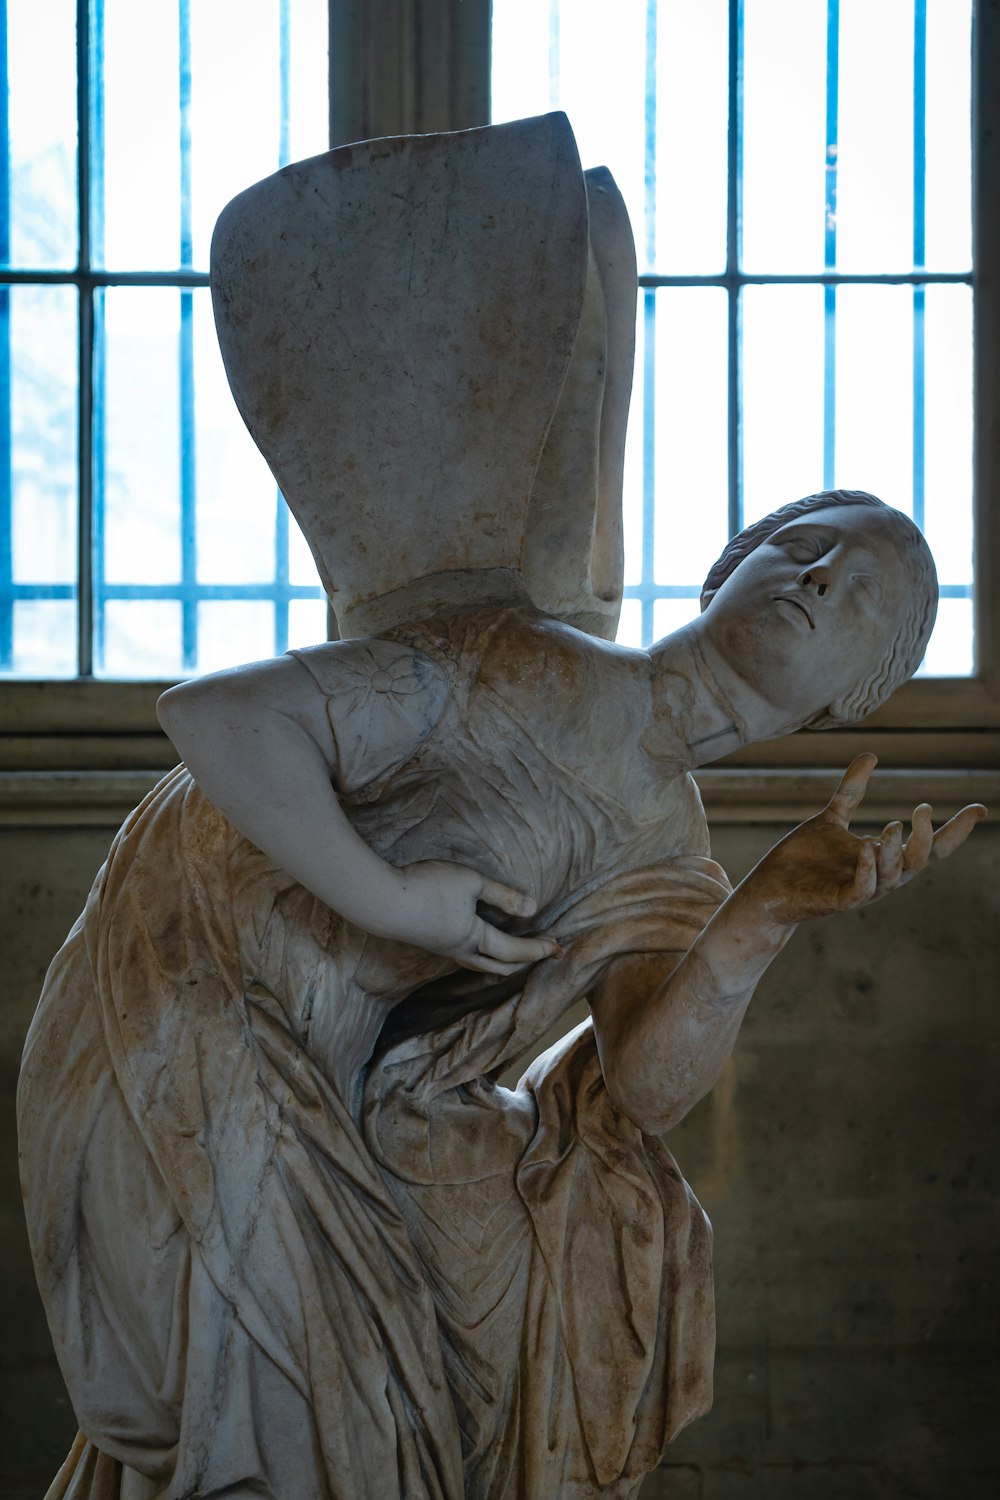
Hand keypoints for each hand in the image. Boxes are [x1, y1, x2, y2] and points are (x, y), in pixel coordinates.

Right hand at [388, 860, 560, 974]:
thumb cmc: (427, 888)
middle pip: (497, 966)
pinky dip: (480, 957)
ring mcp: (441, 948)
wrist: (380, 902)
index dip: (537, 949)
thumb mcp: (470, 882)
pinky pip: (462, 956)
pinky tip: (475, 945)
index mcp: (473, 938)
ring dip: (500, 964)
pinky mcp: (427, 940)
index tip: (558, 948)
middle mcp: (459, 950)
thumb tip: (533, 909)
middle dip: (523, 963)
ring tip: (514, 959)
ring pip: (478, 964)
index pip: (513, 950)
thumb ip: (502, 895)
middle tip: (543, 954)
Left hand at [749, 753, 985, 925]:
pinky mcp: (838, 901)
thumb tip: (873, 754)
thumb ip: (852, 790)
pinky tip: (867, 847)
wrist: (768, 889)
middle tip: (922, 808)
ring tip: (892, 825)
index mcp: (883, 857)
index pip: (929, 846)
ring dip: (896, 851)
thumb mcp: (831, 818)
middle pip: (920, 861)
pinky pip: (862, 889)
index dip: (955, 830)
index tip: (979, 808)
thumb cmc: (802, 859)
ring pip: (894, 876)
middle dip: (928, 837)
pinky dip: (868, 869)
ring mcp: (860, 890)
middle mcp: (879, 876)